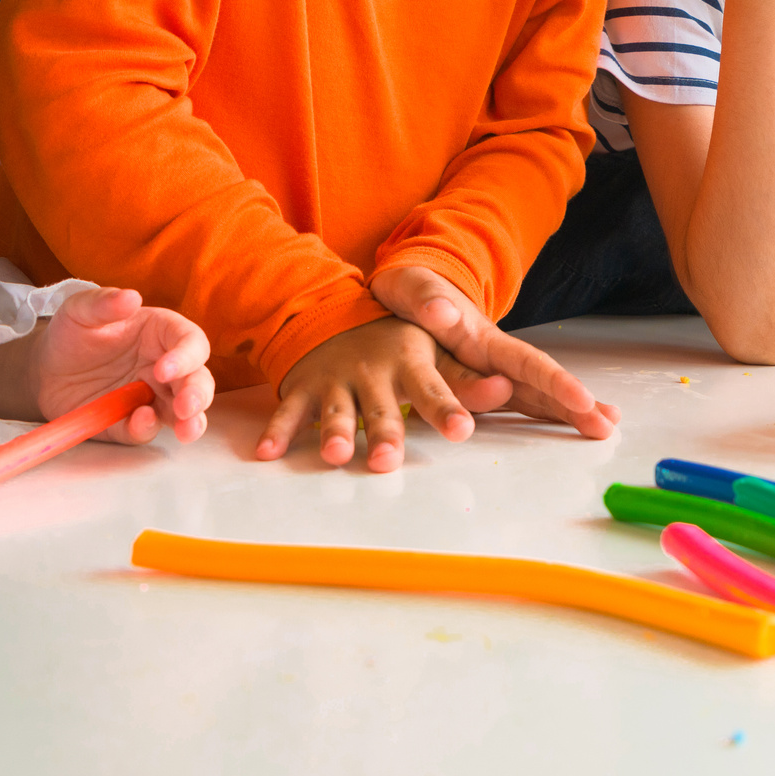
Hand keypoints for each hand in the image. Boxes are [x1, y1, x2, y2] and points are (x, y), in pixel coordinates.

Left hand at [28, 286, 215, 443]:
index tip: (164, 369)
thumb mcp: (80, 311)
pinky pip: (145, 431)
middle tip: (186, 406)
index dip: (186, 356)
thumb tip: (131, 297)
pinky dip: (145, 430)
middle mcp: (166, 367)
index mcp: (162, 334)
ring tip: (186, 431)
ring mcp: (151, 398)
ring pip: (185, 412)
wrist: (44, 370)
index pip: (190, 342)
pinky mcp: (131, 423)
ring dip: (191, 422)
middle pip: (197, 380)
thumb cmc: (71, 334)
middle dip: (197, 394)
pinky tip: (140, 422)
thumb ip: (103, 303)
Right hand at [258, 317, 508, 471]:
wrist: (339, 315)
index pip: (433, 390)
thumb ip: (467, 379)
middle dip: (384, 434)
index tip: (462, 430)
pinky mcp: (305, 389)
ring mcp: (336, 381)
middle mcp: (372, 373)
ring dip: (333, 434)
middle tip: (387, 461)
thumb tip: (508, 389)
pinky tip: (266, 454)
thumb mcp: (434, 355)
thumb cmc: (398, 346)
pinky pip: (289, 412)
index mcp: (409, 364)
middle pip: (381, 409)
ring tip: (334, 456)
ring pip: (335, 413)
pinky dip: (277, 433)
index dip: (447, 410)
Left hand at [372, 264, 618, 437]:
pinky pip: (520, 404)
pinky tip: (573, 426)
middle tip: (609, 427)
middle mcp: (496, 357)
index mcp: (482, 337)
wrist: (408, 289)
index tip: (583, 399)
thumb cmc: (410, 290)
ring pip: (538, 396)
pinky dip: (548, 416)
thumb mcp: (411, 288)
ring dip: (571, 413)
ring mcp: (493, 372)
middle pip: (542, 383)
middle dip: (577, 404)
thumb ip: (426, 299)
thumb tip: (440, 310)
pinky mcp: (484, 384)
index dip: (555, 381)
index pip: (526, 362)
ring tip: (606, 429)